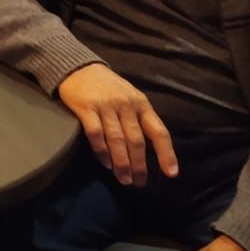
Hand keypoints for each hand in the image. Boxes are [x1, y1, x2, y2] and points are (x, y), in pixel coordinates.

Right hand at [57, 63, 177, 185]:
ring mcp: (106, 106)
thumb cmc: (108, 87)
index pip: (159, 131)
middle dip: (139, 165)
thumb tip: (150, 149)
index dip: (166, 153)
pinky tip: (105, 163)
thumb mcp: (130, 97)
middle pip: (136, 141)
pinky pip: (96, 134)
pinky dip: (101, 151)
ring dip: (122, 163)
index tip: (171, 173)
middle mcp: (126, 105)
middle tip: (138, 183)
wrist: (78, 67)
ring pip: (117, 140)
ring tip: (124, 179)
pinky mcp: (86, 107)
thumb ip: (139, 119)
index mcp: (141, 103)